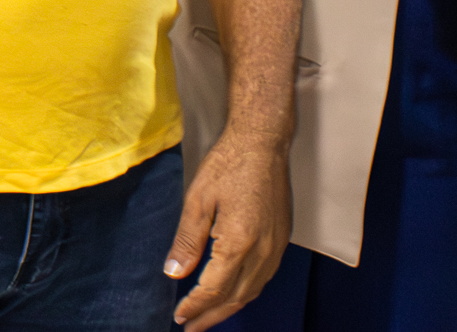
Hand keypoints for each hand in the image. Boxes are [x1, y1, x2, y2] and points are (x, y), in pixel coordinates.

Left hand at [166, 132, 290, 329]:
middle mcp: (263, 251)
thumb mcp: (197, 200)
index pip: (214, 288)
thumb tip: (174, 273)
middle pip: (236, 297)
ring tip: (208, 317)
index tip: (179, 316)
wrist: (262, 143)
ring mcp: (276, 247)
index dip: (196, 306)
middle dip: (211, 316)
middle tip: (191, 327)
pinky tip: (232, 294)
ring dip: (229, 308)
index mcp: (239, 242)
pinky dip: (246, 292)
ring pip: (252, 291)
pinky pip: (264, 277)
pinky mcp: (282, 240)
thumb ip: (187, 241)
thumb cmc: (227, 165)